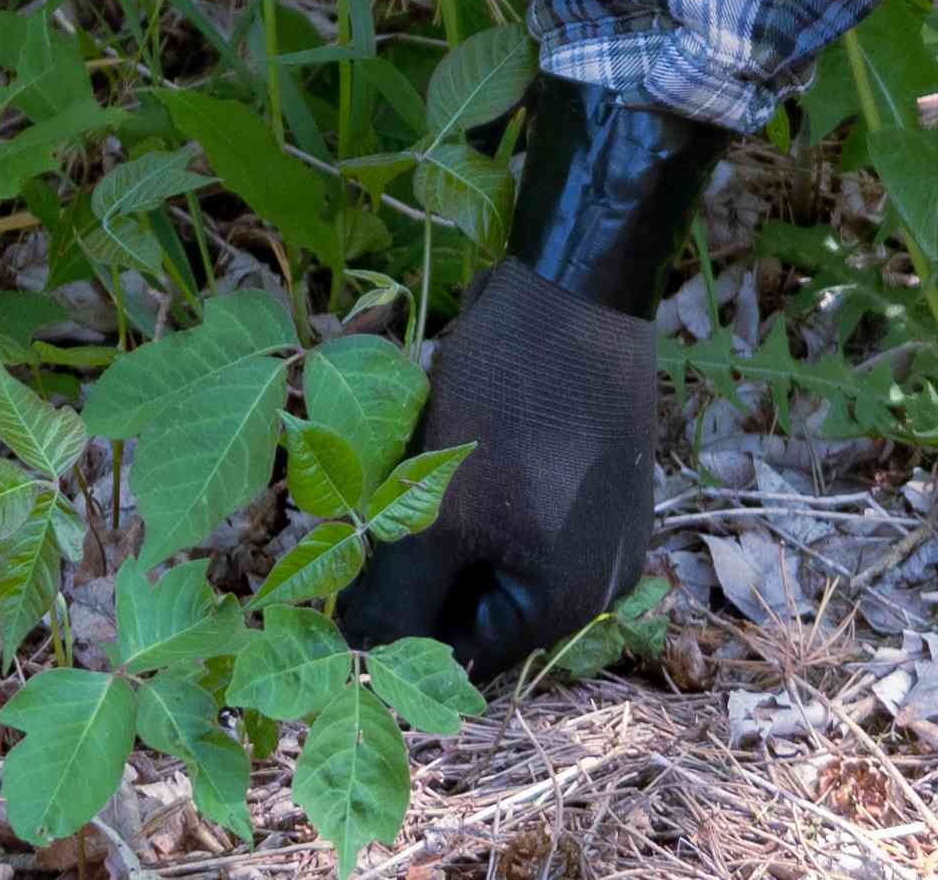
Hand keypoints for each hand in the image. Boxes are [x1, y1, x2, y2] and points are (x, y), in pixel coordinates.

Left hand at [328, 263, 657, 681]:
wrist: (575, 283)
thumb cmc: (511, 402)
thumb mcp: (440, 512)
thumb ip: (398, 598)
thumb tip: (358, 654)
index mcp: (569, 599)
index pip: (463, 655)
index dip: (395, 629)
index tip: (341, 587)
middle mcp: (596, 571)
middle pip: (478, 600)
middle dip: (416, 566)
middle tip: (360, 520)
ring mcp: (597, 517)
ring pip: (489, 548)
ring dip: (436, 523)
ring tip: (398, 470)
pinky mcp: (586, 469)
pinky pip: (514, 506)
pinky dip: (468, 488)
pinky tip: (437, 440)